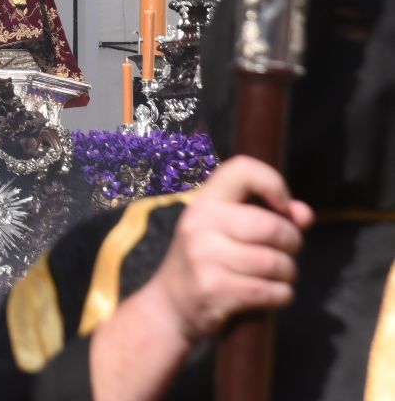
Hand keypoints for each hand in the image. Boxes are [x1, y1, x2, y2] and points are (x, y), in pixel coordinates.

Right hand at [143, 156, 312, 342]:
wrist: (170, 305)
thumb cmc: (208, 261)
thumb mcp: (228, 231)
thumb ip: (269, 215)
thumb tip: (304, 214)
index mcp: (204, 201)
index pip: (242, 169)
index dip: (274, 184)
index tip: (281, 207)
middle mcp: (200, 223)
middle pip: (272, 226)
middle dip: (292, 243)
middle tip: (284, 252)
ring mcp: (204, 256)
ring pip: (276, 262)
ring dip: (288, 274)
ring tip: (275, 276)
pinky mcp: (214, 289)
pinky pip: (272, 291)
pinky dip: (281, 296)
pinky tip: (269, 294)